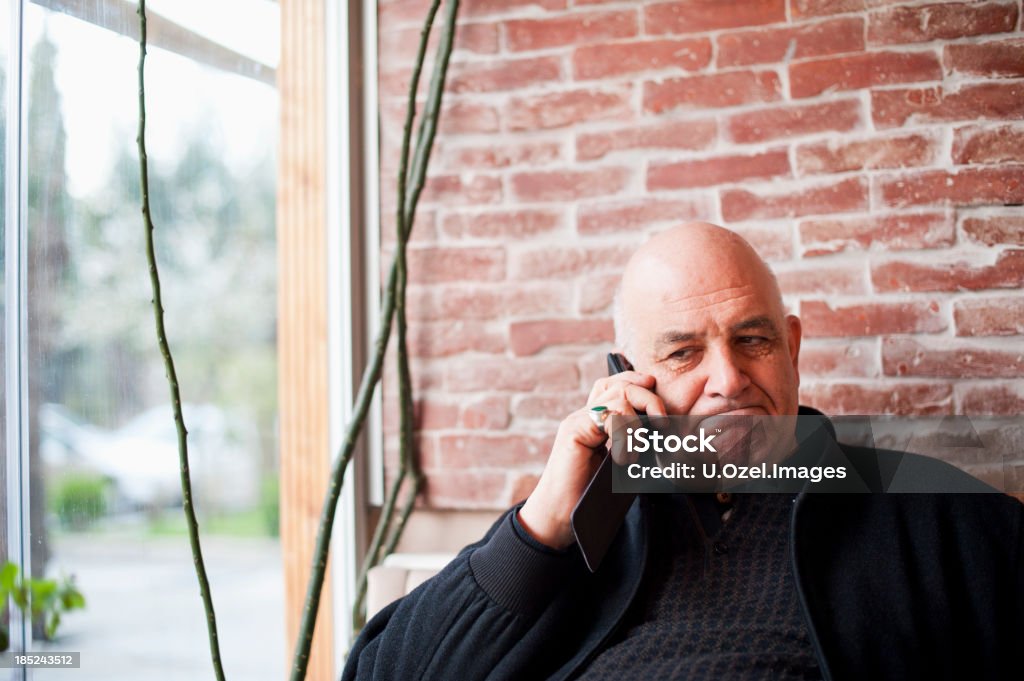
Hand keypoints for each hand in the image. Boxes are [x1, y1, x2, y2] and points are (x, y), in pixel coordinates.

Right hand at [518, 371, 666, 548]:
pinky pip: (608, 418)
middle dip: (648, 399)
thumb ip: (633, 445)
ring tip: (637, 451)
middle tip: (661, 424)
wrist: (558, 516)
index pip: (614, 385)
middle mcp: (583, 417)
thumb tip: (662, 435)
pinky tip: (624, 458)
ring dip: (638, 422)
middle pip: (619, 385)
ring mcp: (577, 422)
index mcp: (594, 422)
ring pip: (617, 397)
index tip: (658, 399)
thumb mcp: (619, 466)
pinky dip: (624, 435)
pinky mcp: (573, 432)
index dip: (638, 383)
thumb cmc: (589, 496)